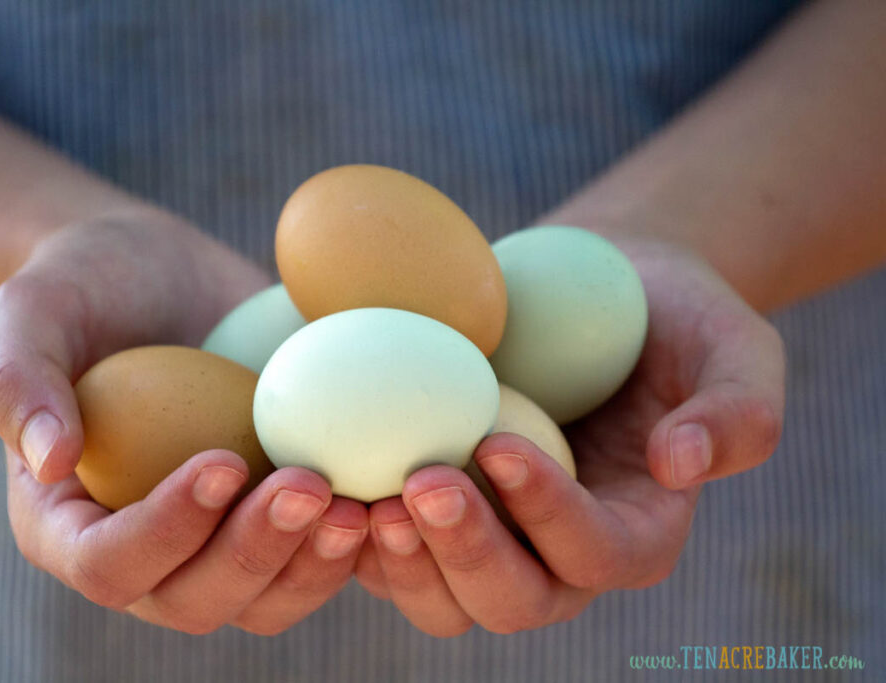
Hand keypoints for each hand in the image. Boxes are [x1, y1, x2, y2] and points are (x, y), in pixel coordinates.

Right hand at [0, 209, 367, 633]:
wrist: (156, 273)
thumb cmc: (84, 286)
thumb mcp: (31, 308)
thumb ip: (18, 380)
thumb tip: (48, 459)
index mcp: (68, 521)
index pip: (107, 564)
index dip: (165, 531)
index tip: (221, 461)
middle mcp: (146, 549)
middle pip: (196, 598)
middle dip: (254, 555)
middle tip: (308, 485)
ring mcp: (217, 539)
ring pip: (267, 599)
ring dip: (314, 566)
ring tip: (358, 505)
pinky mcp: (275, 515)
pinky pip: (318, 559)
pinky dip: (358, 543)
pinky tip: (395, 495)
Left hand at [355, 237, 785, 635]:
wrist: (595, 294)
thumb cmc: (669, 317)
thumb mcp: (731, 346)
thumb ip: (737, 409)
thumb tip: (681, 465)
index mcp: (636, 531)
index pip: (596, 553)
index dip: (548, 516)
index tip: (496, 445)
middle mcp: (558, 555)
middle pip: (512, 601)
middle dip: (464, 555)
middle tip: (417, 484)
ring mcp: (492, 541)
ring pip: (443, 600)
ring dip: (402, 563)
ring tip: (362, 498)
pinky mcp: (433, 516)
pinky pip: (389, 554)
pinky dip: (356, 535)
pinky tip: (326, 482)